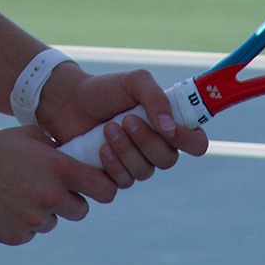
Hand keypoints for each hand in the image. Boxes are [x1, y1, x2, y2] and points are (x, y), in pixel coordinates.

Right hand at [0, 126, 118, 245]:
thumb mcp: (29, 137)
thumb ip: (58, 148)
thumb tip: (78, 155)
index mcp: (59, 169)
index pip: (104, 189)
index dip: (101, 188)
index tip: (93, 186)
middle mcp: (51, 197)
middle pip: (81, 210)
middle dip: (70, 202)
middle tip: (51, 190)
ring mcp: (34, 220)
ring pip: (53, 222)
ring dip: (43, 212)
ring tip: (18, 193)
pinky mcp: (17, 236)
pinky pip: (30, 233)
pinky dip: (23, 223)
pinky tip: (6, 206)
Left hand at [38, 67, 210, 188]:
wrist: (68, 101)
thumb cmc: (104, 89)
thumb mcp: (134, 82)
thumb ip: (156, 98)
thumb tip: (169, 128)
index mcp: (168, 125)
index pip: (196, 143)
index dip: (187, 140)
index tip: (168, 128)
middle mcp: (156, 147)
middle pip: (168, 160)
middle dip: (147, 141)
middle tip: (126, 120)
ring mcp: (136, 164)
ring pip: (145, 172)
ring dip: (126, 150)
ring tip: (108, 128)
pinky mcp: (114, 176)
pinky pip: (123, 183)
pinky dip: (113, 165)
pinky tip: (101, 148)